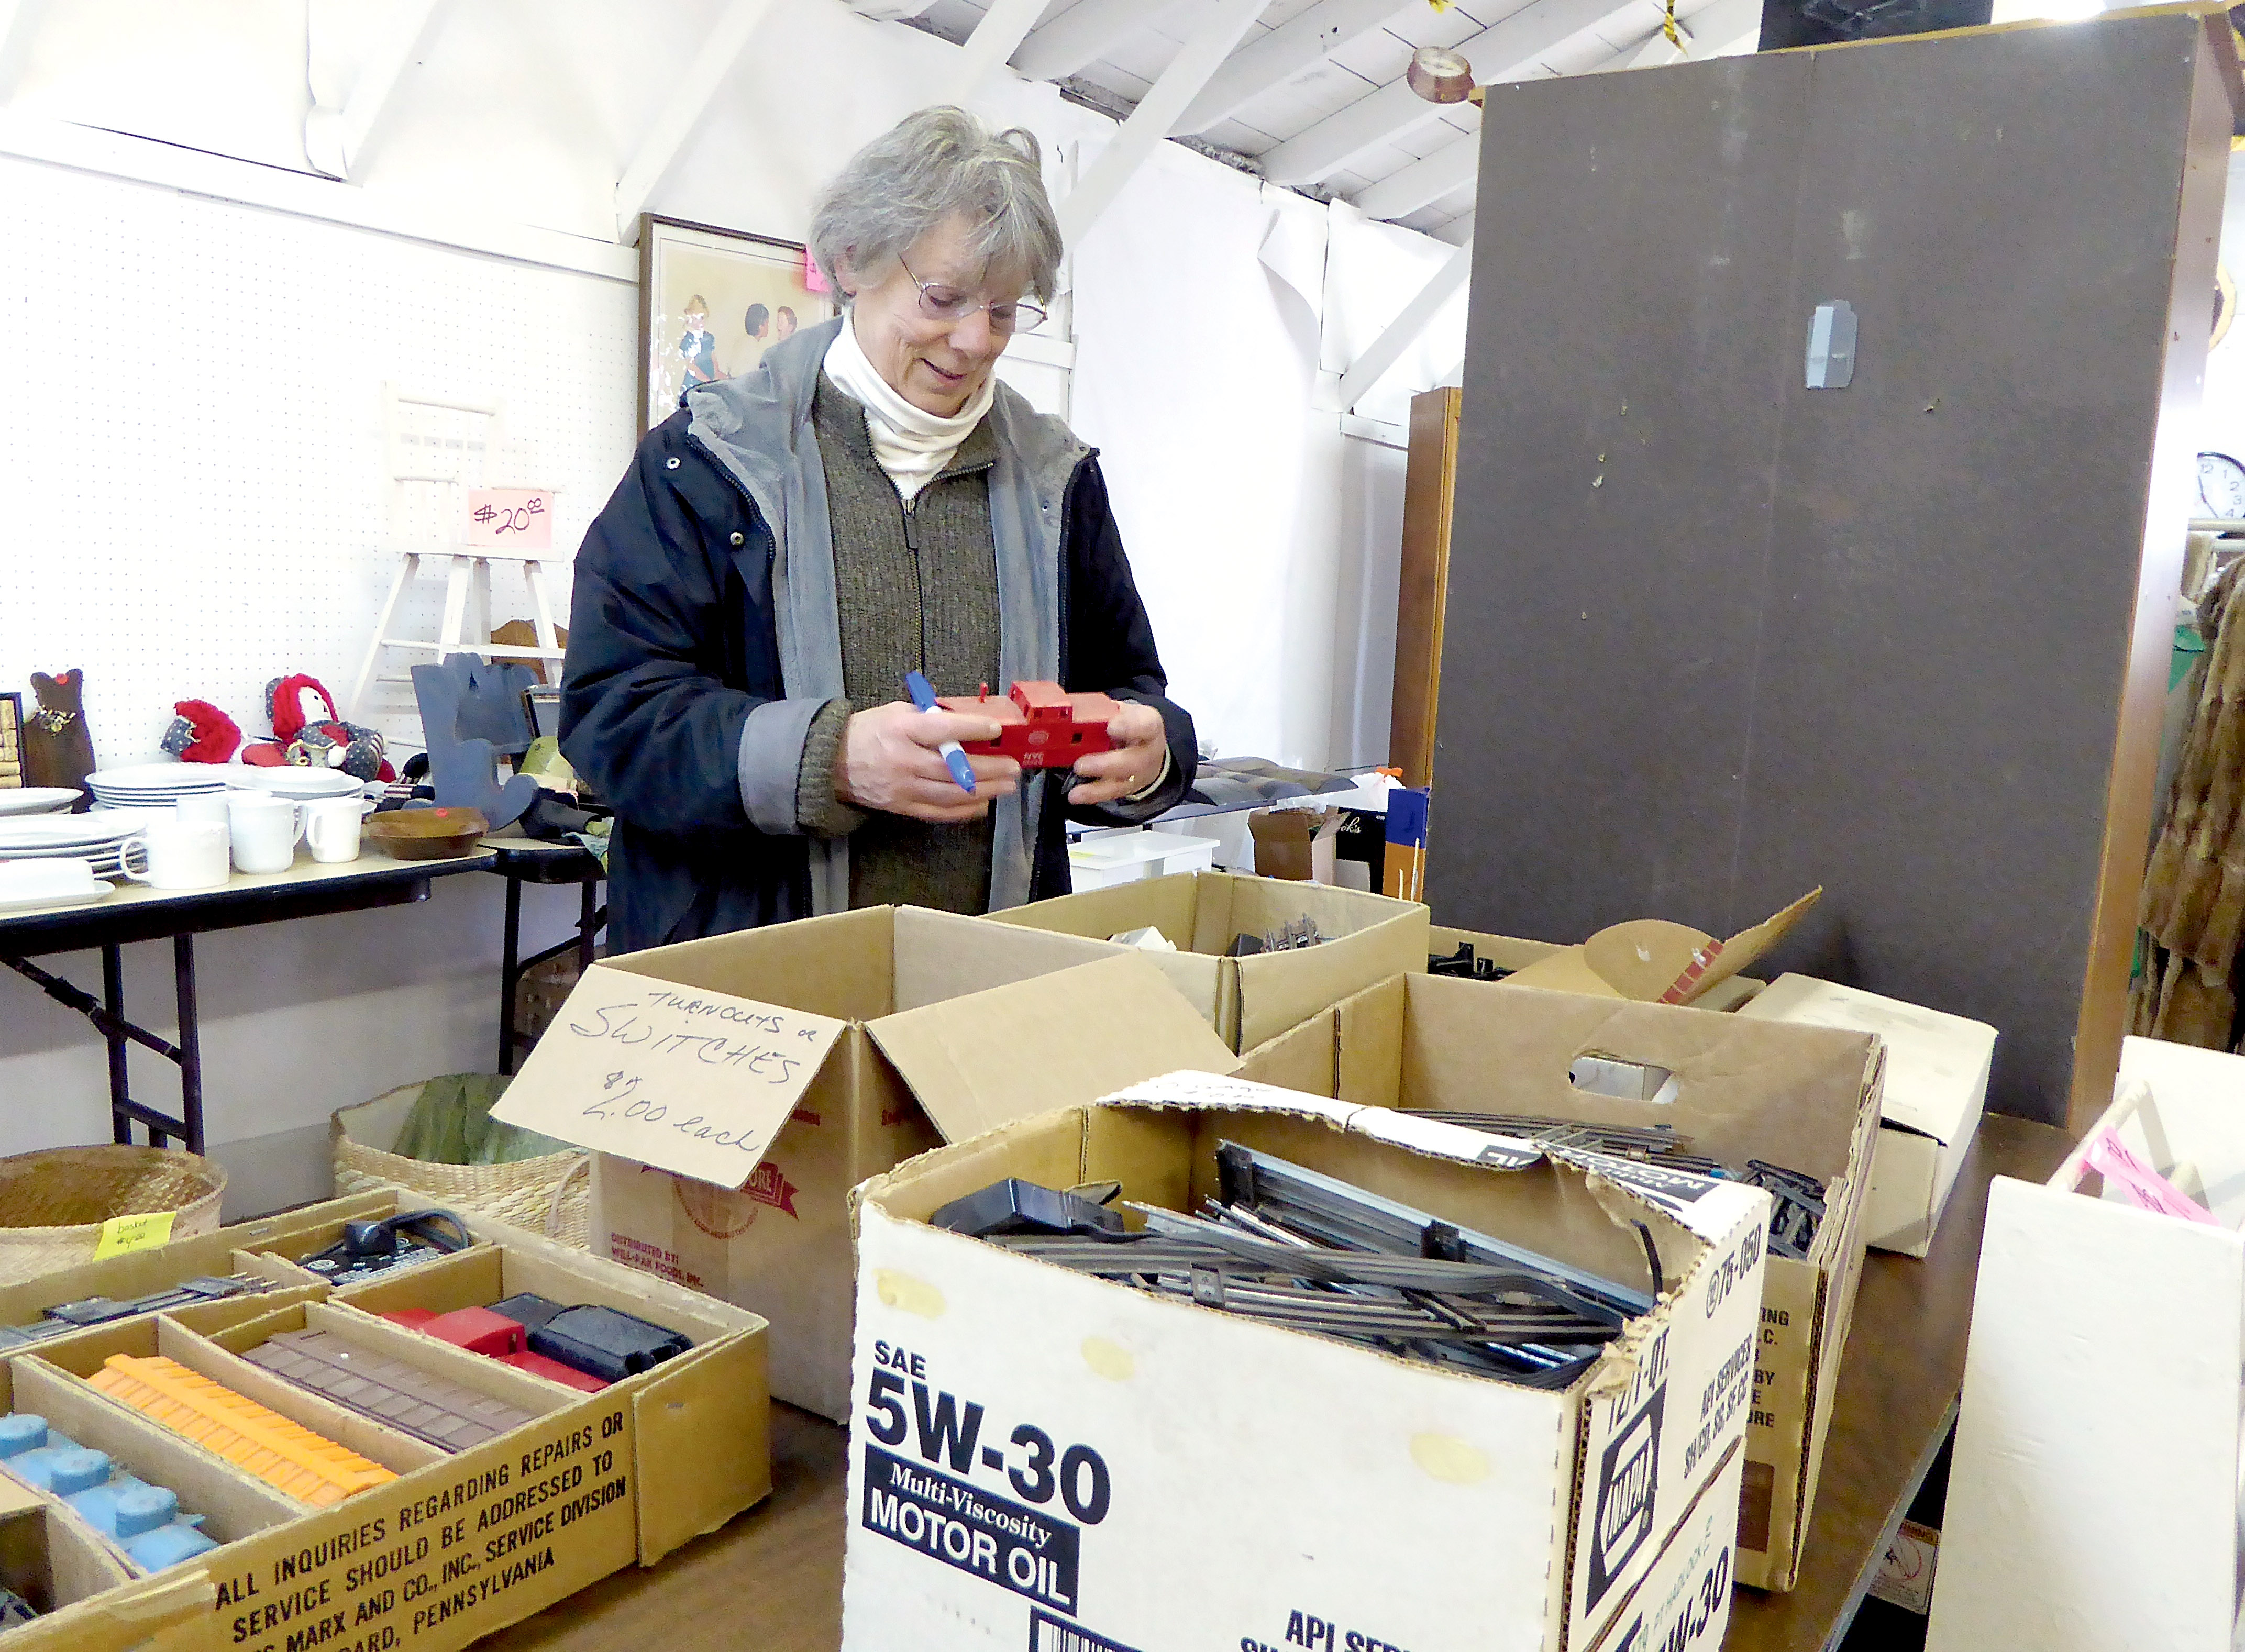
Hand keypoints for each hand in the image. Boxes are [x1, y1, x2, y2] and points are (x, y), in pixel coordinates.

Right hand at [836, 701, 1018, 821]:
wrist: (833, 762)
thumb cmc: (871, 731)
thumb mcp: (897, 711)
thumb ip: (930, 716)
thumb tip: (967, 721)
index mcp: (901, 729)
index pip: (941, 730)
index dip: (971, 730)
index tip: (996, 728)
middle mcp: (903, 760)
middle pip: (952, 768)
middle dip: (988, 768)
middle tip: (1013, 767)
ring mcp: (902, 788)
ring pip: (950, 794)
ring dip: (984, 791)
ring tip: (1007, 786)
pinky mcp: (901, 807)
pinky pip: (938, 812)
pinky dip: (963, 810)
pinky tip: (983, 804)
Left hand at [1067, 701, 1167, 805]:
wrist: (1148, 745)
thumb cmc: (1131, 724)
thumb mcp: (1122, 710)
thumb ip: (1103, 711)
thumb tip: (1074, 711)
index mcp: (1148, 724)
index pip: (1146, 725)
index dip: (1129, 727)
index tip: (1111, 727)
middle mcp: (1148, 751)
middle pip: (1133, 762)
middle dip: (1106, 765)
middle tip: (1081, 765)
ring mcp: (1139, 773)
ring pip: (1122, 784)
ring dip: (1097, 789)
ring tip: (1076, 792)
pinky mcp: (1128, 787)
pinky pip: (1112, 794)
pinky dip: (1093, 796)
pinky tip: (1076, 796)